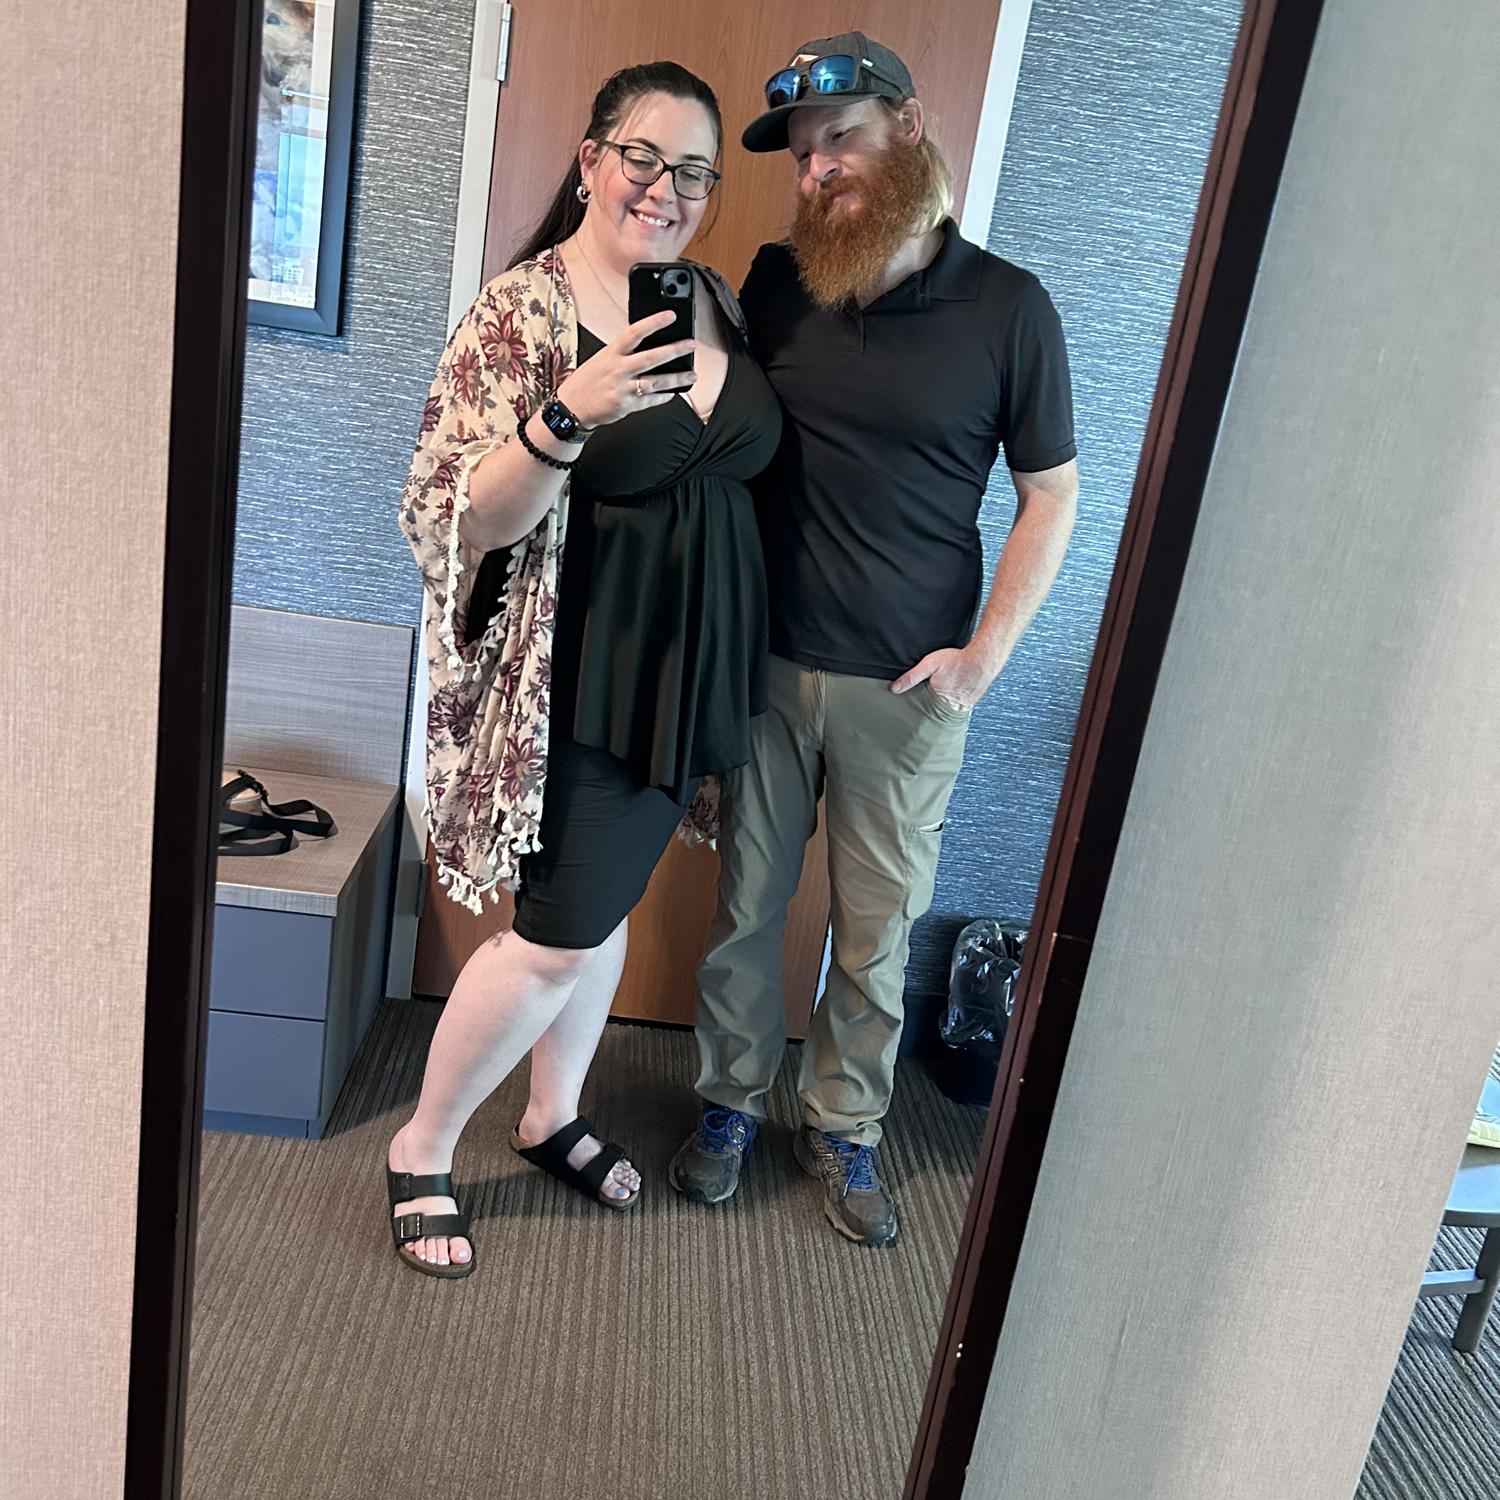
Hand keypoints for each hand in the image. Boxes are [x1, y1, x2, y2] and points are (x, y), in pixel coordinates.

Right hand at [554, 312, 695, 428]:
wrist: (572, 407)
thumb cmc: (588, 381)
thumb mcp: (601, 359)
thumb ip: (623, 352)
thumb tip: (648, 344)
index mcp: (611, 353)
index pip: (634, 332)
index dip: (653, 323)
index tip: (670, 316)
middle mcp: (618, 369)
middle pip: (651, 357)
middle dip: (674, 350)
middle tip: (690, 345)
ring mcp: (623, 388)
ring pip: (656, 382)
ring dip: (677, 379)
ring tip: (691, 375)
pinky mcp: (626, 405)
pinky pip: (651, 400)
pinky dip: (664, 396)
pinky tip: (673, 393)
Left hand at [890, 647, 994, 709]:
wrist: (982, 658)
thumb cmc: (957, 660)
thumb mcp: (929, 664)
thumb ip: (911, 677)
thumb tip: (894, 689)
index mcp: (938, 700)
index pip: (923, 713)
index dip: (918, 713)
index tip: (911, 714)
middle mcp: (951, 707)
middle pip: (935, 715)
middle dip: (930, 713)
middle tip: (925, 709)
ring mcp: (963, 707)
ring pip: (948, 713)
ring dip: (943, 709)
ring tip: (939, 702)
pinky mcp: (971, 704)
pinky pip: (959, 709)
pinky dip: (955, 704)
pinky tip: (953, 696)